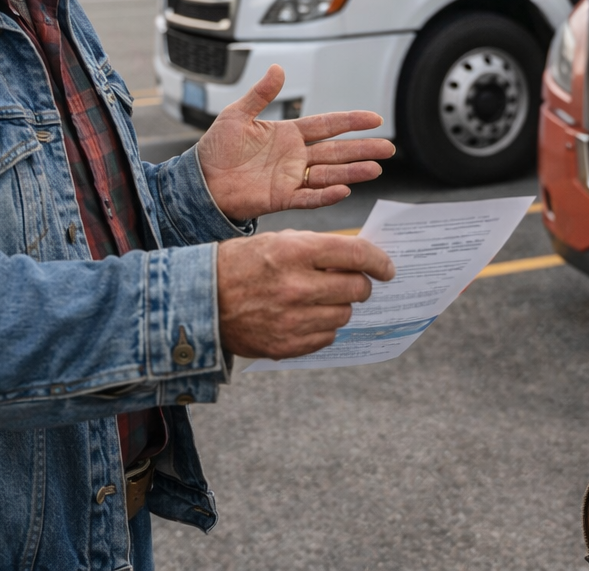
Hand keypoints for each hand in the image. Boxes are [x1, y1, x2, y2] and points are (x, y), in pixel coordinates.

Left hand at [197, 65, 394, 221]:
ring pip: (330, 174)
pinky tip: (345, 190)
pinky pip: (309, 197)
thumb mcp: (236, 114)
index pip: (327, 125)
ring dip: (353, 172)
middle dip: (363, 149)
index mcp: (288, 134)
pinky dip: (326, 195)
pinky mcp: (281, 198)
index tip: (375, 119)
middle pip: (337, 151)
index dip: (351, 122)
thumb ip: (260, 94)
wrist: (199, 180)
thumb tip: (277, 68)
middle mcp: (295, 157)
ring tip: (377, 169)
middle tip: (389, 148)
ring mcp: (291, 178)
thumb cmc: (215, 149)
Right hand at [217, 230, 395, 357]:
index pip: (355, 254)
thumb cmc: (241, 264)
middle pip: (356, 288)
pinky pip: (327, 338)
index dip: (378, 261)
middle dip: (361, 284)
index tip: (387, 267)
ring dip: (340, 306)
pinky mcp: (287, 345)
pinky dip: (323, 328)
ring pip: (344, 315)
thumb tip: (357, 257)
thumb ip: (318, 248)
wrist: (200, 300)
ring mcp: (292, 319)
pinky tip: (307, 317)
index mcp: (295, 252)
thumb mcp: (278, 241)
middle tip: (354, 282)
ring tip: (321, 299)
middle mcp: (297, 286)